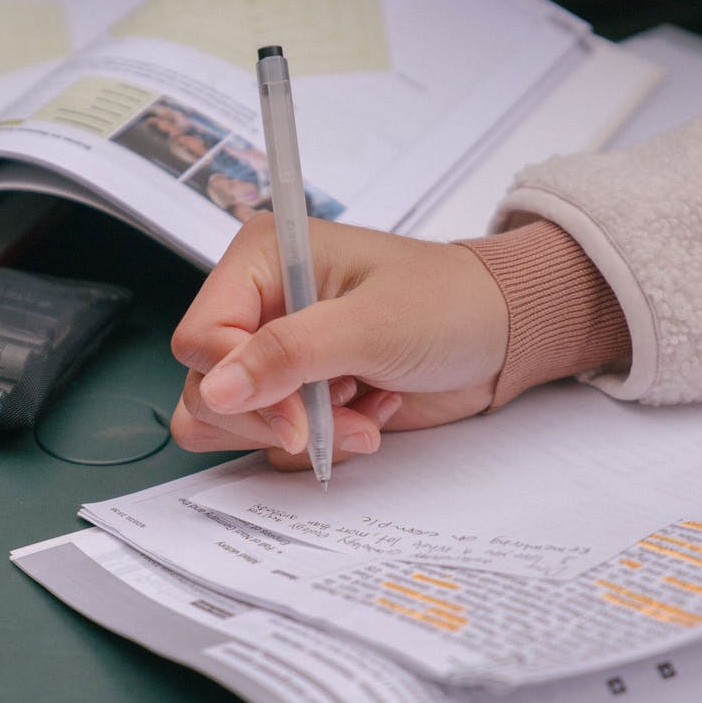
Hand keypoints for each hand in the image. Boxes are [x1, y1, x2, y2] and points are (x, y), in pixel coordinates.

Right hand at [170, 215, 509, 469]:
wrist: (500, 333)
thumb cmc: (447, 303)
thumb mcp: (370, 325)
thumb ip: (288, 354)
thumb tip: (215, 388)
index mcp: (261, 260)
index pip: (201, 340)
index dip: (241, 386)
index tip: (297, 418)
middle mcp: (256, 305)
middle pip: (208, 389)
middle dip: (279, 417)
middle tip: (344, 410)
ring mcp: (273, 353)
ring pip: (231, 422)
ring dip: (300, 434)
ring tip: (359, 410)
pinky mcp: (295, 393)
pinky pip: (273, 442)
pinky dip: (323, 440)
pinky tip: (368, 409)